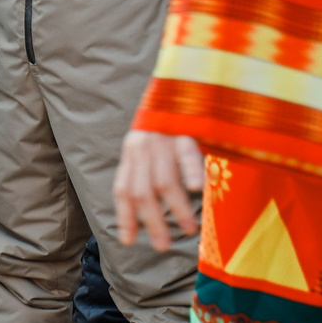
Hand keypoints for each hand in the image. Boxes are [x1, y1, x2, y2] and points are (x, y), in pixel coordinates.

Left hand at [114, 129, 204, 252]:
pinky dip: (191, 172)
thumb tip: (153, 206)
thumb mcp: (152, 142)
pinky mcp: (186, 127)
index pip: (122, 189)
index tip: (129, 241)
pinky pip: (187, 153)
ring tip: (187, 230)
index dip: (124, 217)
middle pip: (141, 192)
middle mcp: (142, 146)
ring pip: (164, 180)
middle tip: (163, 245)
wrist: (183, 76)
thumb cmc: (174, 117)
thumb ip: (149, 169)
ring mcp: (163, 137)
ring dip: (176, 208)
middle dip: (152, 222)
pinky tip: (198, 190)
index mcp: (132, 151)